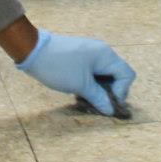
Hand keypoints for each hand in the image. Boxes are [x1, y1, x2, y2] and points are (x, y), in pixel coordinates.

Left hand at [15, 29, 135, 116]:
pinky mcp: (81, 57)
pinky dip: (91, 84)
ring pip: (104, 76)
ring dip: (99, 89)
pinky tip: (79, 92)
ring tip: (86, 99)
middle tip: (97, 103)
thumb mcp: (81, 85)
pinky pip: (94, 73)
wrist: (33, 51)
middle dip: (110, 92)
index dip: (121, 91)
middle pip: (117, 75)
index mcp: (106, 55)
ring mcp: (91, 54)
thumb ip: (99, 98)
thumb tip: (111, 110)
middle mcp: (102, 52)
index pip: (127, 75)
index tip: (106, 102)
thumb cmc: (59, 67)